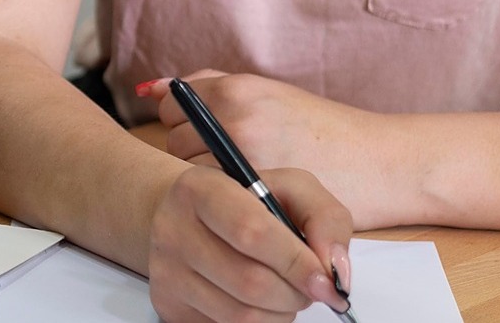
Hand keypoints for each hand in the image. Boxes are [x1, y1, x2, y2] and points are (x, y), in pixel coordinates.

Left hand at [142, 70, 395, 224]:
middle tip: (230, 163)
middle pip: (174, 142)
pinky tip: (248, 197)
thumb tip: (151, 89)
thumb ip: (208, 86)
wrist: (380, 162)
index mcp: (237, 89)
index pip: (172, 108)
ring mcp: (245, 158)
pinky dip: (225, 201)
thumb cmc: (322, 129)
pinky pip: (215, 198)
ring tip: (242, 181)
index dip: (186, 125)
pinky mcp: (258, 193)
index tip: (208, 137)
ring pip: (190, 174)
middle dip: (194, 154)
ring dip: (206, 180)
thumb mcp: (268, 93)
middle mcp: (235, 119)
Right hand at [146, 164, 353, 322]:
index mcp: (200, 189)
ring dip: (280, 313)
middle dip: (295, 293)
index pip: (252, 233)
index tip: (326, 281)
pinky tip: (256, 301)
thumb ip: (323, 218)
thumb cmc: (244, 201)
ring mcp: (165, 272)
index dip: (297, 262)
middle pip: (251, 283)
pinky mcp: (168, 306)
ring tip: (283, 291)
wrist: (180, 214)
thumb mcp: (288, 188)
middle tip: (309, 286)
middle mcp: (172, 229)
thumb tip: (334, 271)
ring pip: (241, 316)